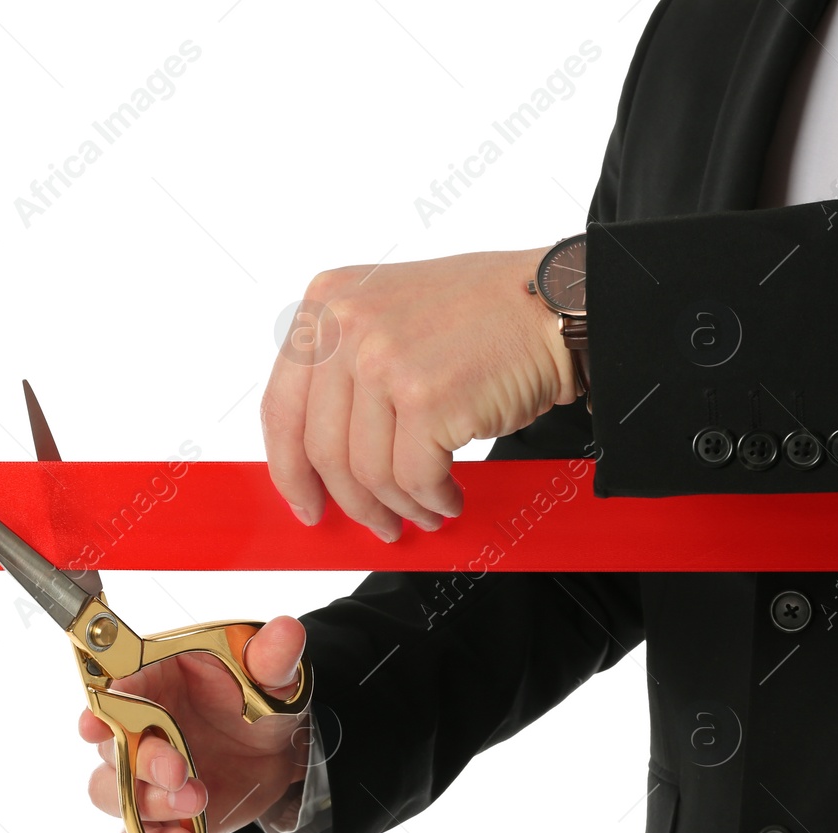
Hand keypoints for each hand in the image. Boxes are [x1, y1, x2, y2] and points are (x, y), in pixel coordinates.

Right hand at [77, 615, 309, 832]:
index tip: (96, 723)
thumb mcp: (273, 676)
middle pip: (109, 747)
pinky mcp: (158, 815)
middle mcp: (138, 727)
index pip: (114, 689)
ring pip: (112, 795)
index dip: (99, 708)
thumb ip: (274, 657)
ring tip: (194, 805)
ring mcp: (143, 776)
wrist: (280, 750)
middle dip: (139, 763)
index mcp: (154, 680)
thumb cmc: (261, 699)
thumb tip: (287, 631)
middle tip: (180, 771)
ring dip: (145, 806)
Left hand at [262, 247, 575, 541]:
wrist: (556, 302)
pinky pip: (413, 478)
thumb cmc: (485, 313)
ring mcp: (383, 360)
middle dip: (348, 502)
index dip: (288, 468)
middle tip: (375, 525)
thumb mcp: (390, 315)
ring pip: (366, 472)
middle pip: (320, 449)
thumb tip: (318, 460)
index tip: (304, 502)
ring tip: (424, 511)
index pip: (281, 407)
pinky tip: (450, 498)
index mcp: (326, 303)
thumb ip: (345, 371)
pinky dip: (432, 500)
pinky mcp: (425, 397)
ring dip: (398, 506)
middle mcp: (346, 325)